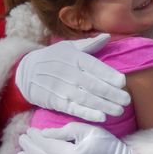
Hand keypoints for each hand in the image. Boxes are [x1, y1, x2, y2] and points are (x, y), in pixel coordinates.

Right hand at [15, 34, 130, 122]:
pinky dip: (87, 113)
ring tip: (119, 111)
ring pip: (86, 98)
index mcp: (75, 58)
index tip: (122, 82)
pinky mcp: (57, 102)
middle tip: (127, 100)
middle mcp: (69, 73)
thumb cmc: (53, 58)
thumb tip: (107, 36)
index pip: (95, 67)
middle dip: (111, 93)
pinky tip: (101, 117)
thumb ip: (89, 44)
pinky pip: (74, 109)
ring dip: (104, 105)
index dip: (109, 75)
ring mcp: (62, 88)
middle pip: (93, 85)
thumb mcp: (68, 47)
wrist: (26, 72)